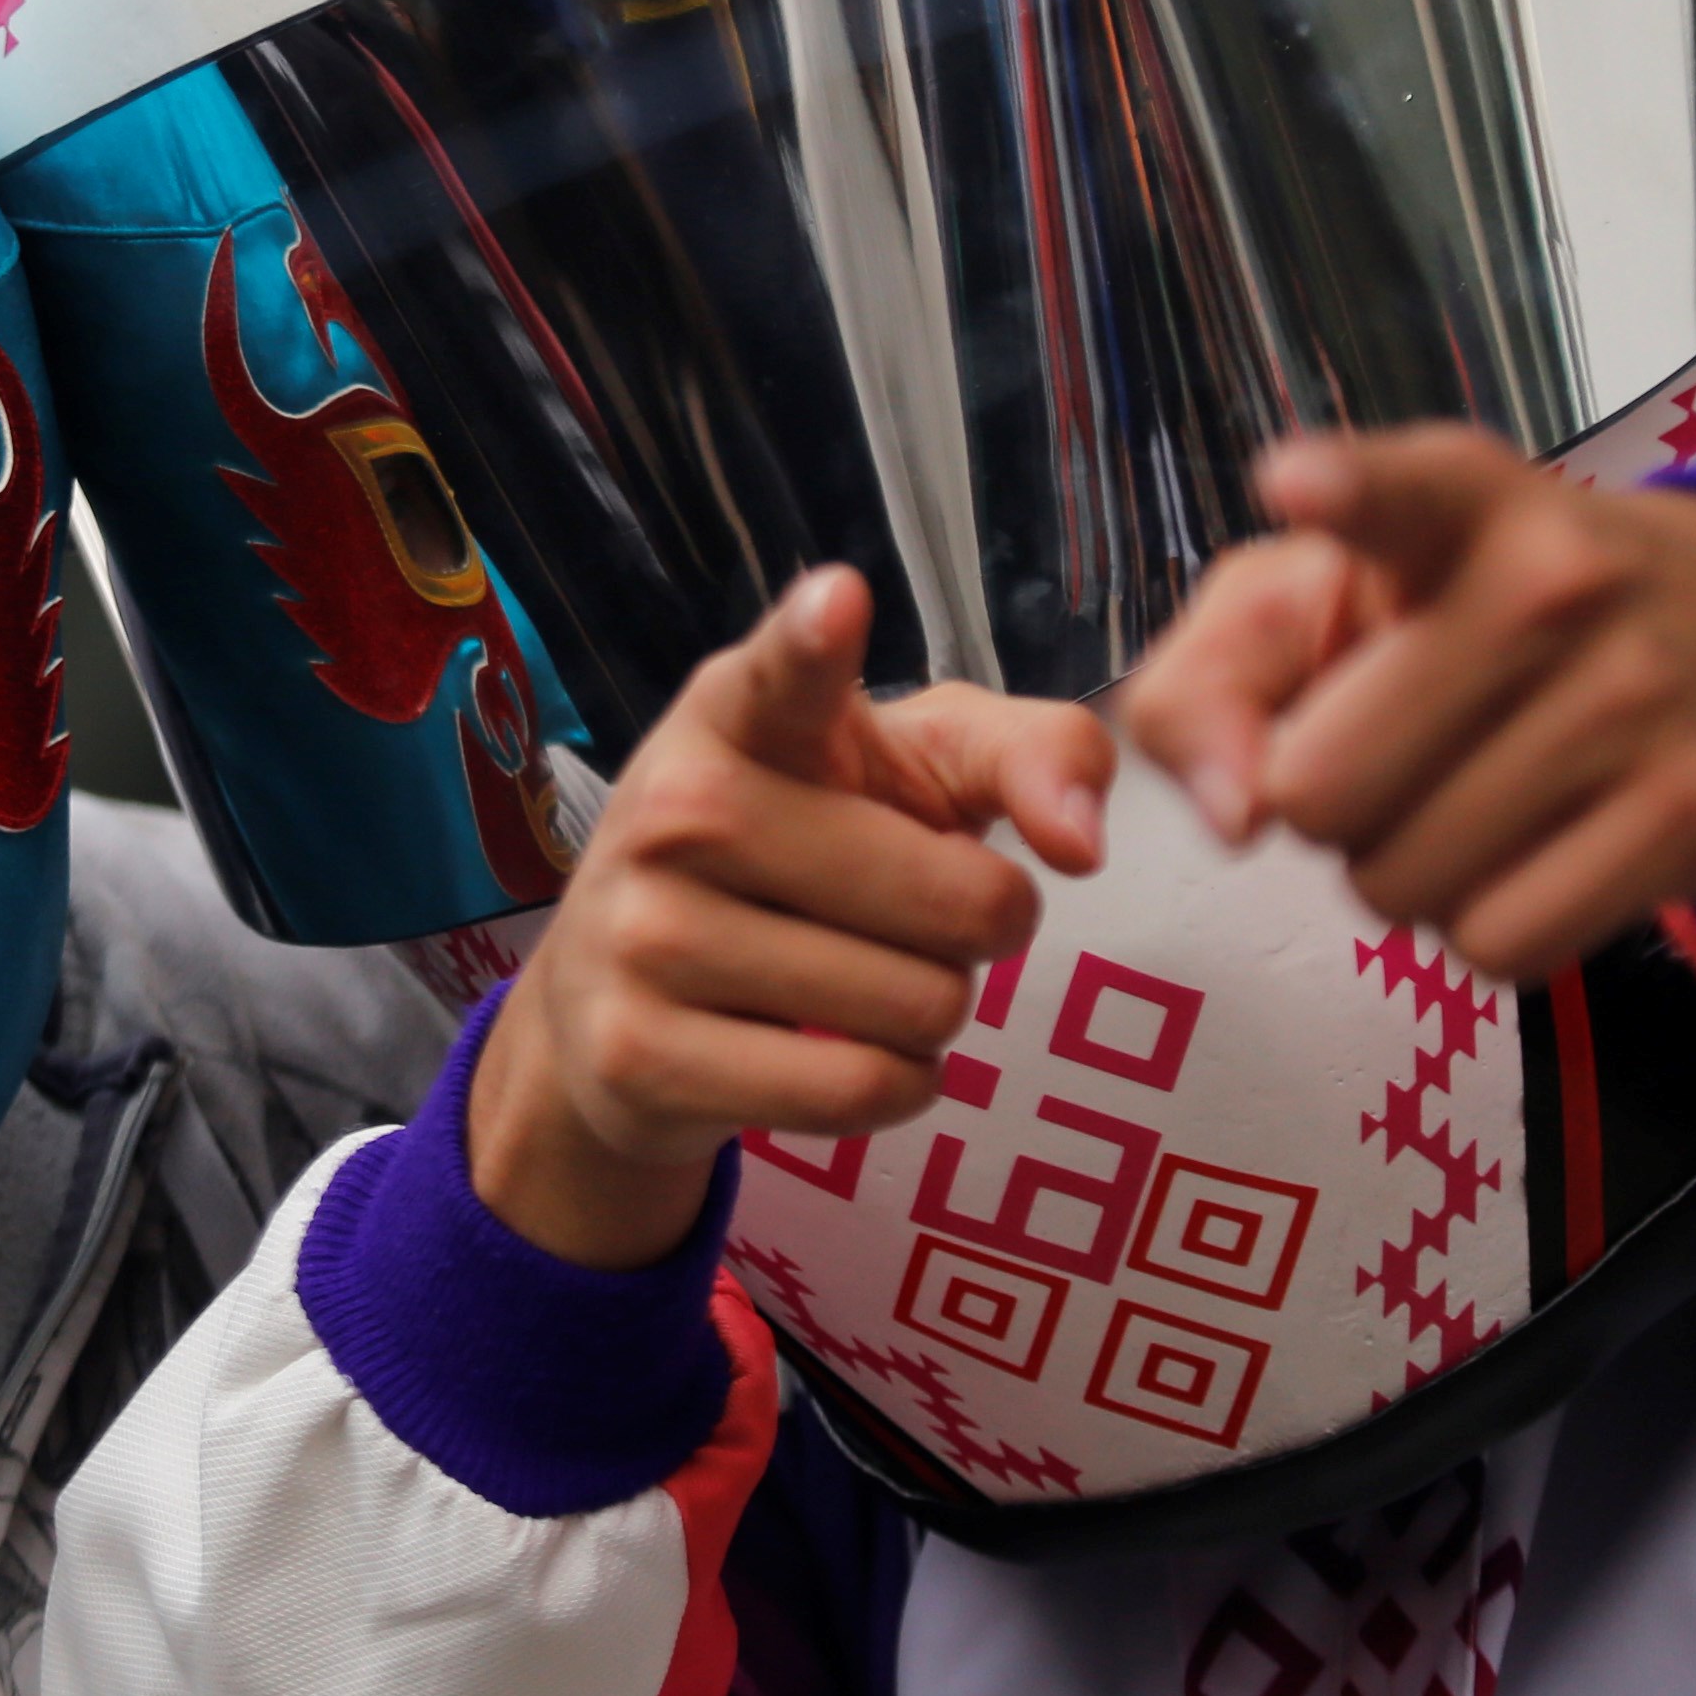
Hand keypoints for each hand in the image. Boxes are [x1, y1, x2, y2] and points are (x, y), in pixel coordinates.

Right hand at [468, 568, 1112, 1268]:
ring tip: (859, 978)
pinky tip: (837, 1048)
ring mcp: (641, 938)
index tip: (841, 603)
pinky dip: (896, 1084)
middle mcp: (673, 811)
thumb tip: (1083, 844)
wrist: (613, 995)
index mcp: (737, 714)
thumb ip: (1030, 754)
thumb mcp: (914, 769)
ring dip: (935, 1010)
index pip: (781, 673)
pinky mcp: (638, 1058)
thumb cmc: (803, 850)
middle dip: (980, 925)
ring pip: (919, 1007)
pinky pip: (864, 1091)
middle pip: (959, 902)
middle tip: (914, 917)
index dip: (816, 640)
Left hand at [1115, 429, 1695, 986]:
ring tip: (1466, 796)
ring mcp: (1636, 697)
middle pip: (1318, 791)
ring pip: (1400, 883)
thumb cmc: (1479, 619)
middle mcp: (1554, 581)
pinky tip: (1526, 855)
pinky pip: (1498, 944)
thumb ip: (1211, 678)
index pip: (1400, 487)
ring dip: (1401, 871)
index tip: (1300, 487)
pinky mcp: (1692, 813)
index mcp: (1459, 501)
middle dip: (1325, 805)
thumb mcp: (1333, 598)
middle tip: (1395, 753)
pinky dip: (1484, 926)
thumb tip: (1232, 813)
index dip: (1343, 490)